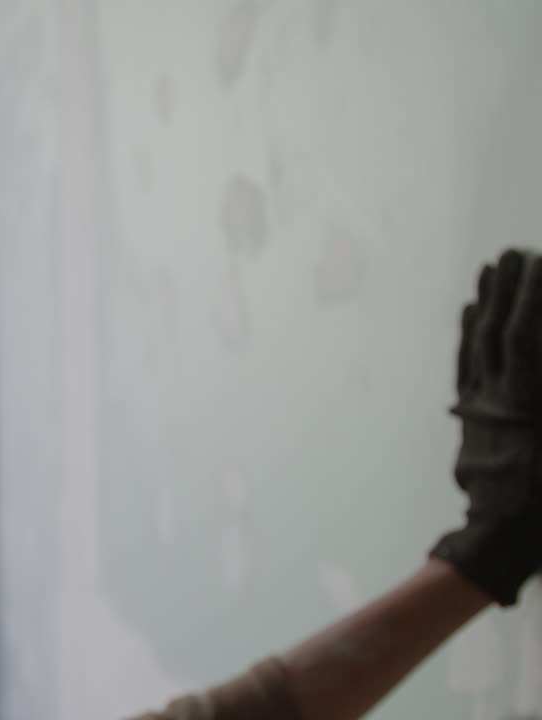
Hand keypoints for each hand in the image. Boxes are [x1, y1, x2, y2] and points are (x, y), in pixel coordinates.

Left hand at [432, 248, 541, 604]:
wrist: (506, 543)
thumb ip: (541, 395)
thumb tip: (535, 353)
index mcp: (531, 405)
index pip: (527, 338)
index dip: (531, 297)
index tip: (536, 260)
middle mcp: (500, 398)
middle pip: (500, 332)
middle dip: (508, 290)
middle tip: (511, 252)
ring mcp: (481, 407)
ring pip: (480, 346)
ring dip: (486, 304)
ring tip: (489, 268)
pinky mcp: (470, 419)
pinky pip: (467, 368)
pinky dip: (469, 337)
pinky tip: (469, 312)